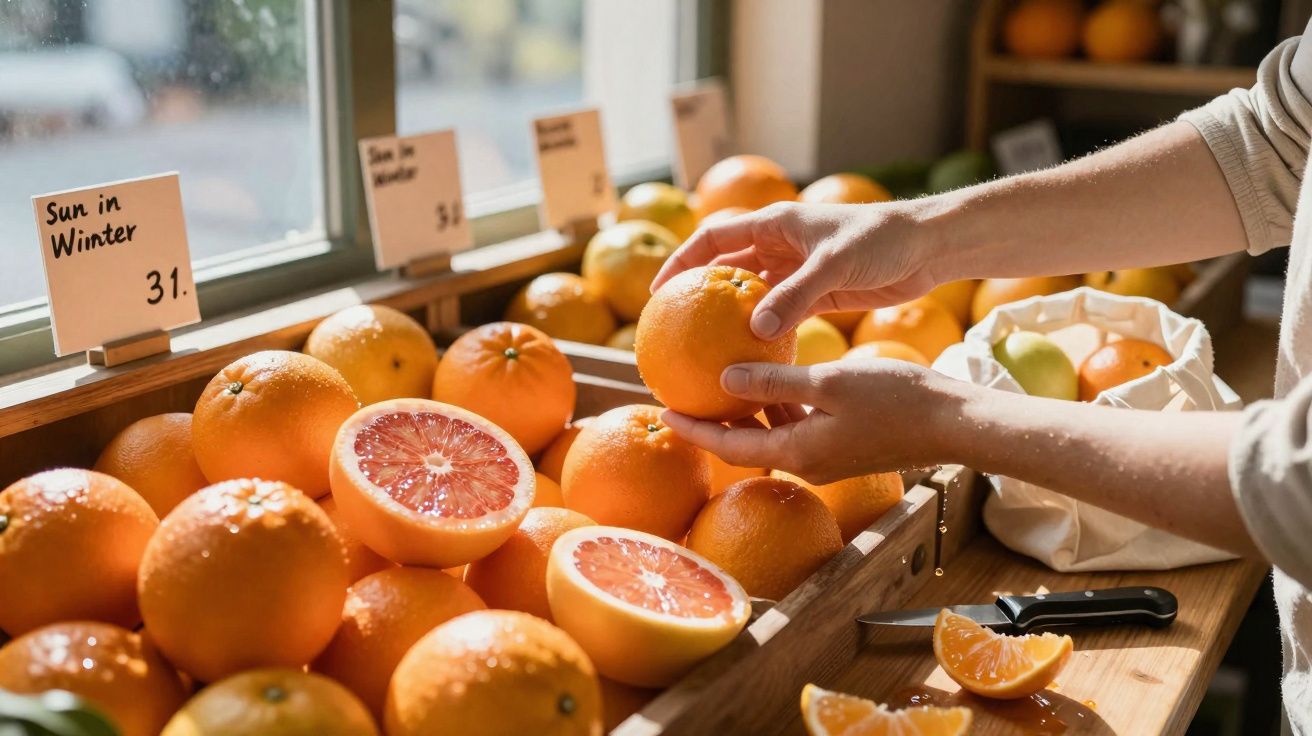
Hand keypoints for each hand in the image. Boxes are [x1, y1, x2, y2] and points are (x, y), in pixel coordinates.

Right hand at [650, 201, 945, 339]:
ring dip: (730, 317)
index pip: (714, 238)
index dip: (682, 261)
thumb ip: (795, 296)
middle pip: (726, 268)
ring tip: (704, 349)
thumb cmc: (882, 241)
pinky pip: (779, 314)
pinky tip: (750, 357)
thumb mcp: (834, 265)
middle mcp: (780, 245)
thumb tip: (754, 331)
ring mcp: (797, 270)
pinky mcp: (817, 293)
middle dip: (699, 293)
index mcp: (776, 224)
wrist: (928, 246)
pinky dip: (763, 332)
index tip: (659, 292)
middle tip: (673, 327)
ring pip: (751, 295)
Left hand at [660, 359, 958, 483]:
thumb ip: (774, 382)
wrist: (954, 424)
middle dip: (713, 424)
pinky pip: (799, 427)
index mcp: (798, 452)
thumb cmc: (895, 400)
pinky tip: (774, 379)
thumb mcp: (828, 383)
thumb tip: (723, 379)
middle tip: (683, 398)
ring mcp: (827, 456)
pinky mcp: (845, 445)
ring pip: (773, 435)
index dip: (694, 430)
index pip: (729, 446)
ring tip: (718, 384)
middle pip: (746, 445)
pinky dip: (780, 407)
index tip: (662, 412)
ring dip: (747, 413)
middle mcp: (807, 462)